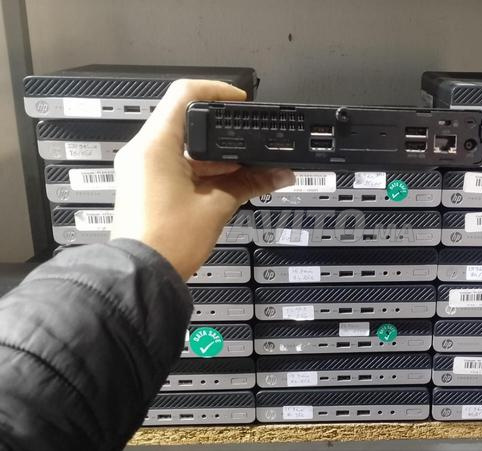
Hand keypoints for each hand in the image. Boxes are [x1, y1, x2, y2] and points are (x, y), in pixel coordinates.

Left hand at [110, 79, 294, 278]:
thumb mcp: (216, 207)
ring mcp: (143, 169)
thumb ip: (250, 184)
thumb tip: (280, 174)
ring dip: (219, 156)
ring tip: (250, 169)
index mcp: (155, 147)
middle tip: (253, 142)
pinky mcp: (147, 185)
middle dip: (226, 133)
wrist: (141, 276)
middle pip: (188, 122)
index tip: (241, 102)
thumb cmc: (166, 243)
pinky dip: (205, 170)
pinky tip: (232, 182)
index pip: (185, 94)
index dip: (218, 91)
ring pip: (186, 147)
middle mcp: (143, 152)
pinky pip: (178, 165)